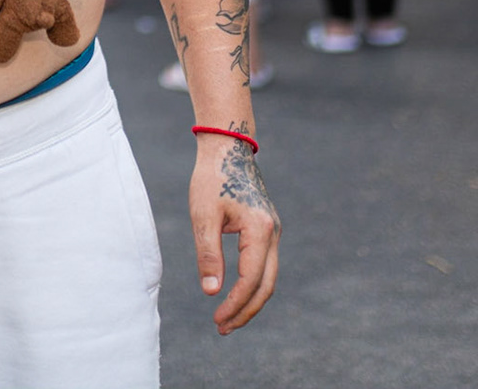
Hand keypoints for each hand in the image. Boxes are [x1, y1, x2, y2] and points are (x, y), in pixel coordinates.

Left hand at [189, 134, 280, 334]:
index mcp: (259, 230)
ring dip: (250, 300)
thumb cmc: (212, 178)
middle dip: (246, 310)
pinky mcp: (267, 229)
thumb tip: (211, 292)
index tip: (216, 320)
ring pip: (268, 277)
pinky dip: (253, 284)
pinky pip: (265, 265)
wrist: (228, 148)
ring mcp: (273, 231)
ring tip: (227, 318)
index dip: (234, 304)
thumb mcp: (203, 216)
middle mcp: (273, 233)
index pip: (251, 279)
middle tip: (223, 329)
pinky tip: (235, 293)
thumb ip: (208, 255)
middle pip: (266, 285)